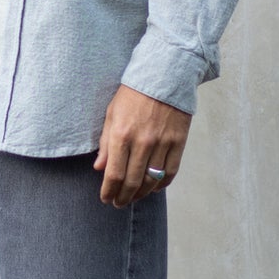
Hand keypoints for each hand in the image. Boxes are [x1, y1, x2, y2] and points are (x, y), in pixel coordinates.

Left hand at [93, 84, 191, 207]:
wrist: (164, 75)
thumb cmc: (133, 94)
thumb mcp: (111, 114)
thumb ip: (106, 143)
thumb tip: (99, 168)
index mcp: (122, 134)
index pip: (114, 175)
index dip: (109, 192)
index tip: (106, 198)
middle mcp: (142, 142)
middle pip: (132, 182)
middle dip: (123, 198)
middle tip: (118, 203)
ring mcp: (162, 143)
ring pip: (151, 181)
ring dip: (140, 194)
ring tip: (133, 198)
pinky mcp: (178, 142)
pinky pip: (170, 172)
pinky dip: (161, 184)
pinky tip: (153, 187)